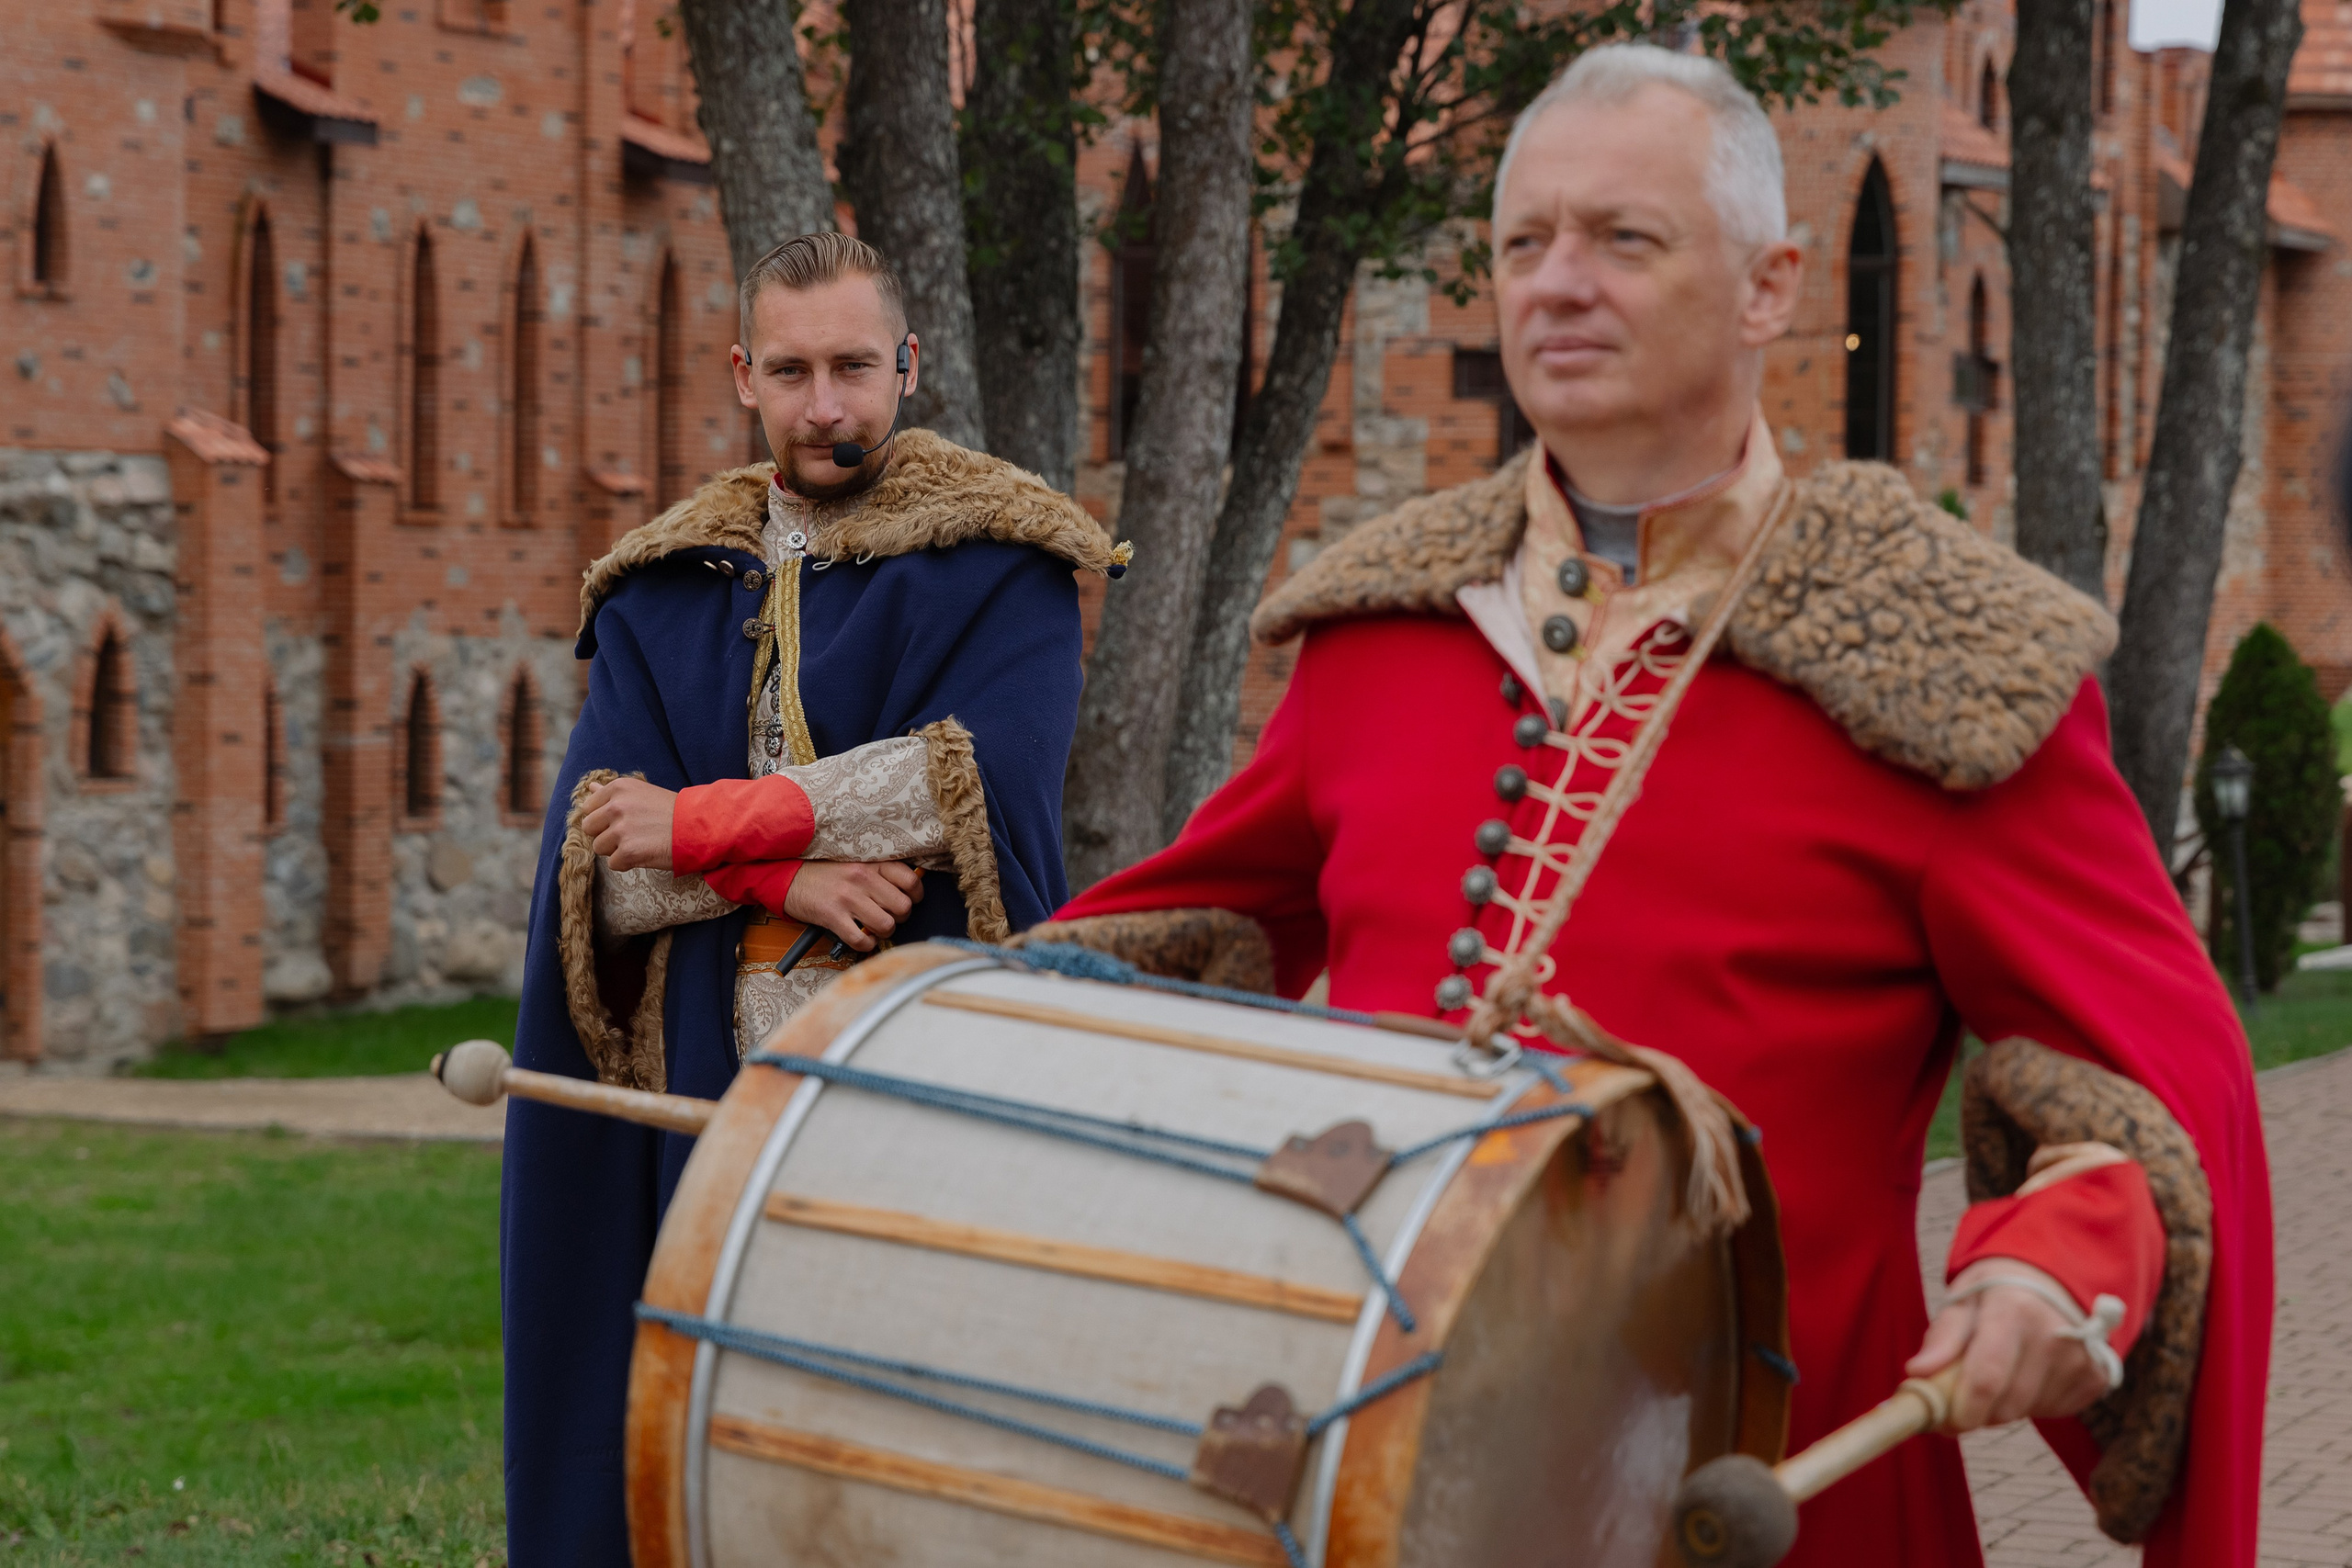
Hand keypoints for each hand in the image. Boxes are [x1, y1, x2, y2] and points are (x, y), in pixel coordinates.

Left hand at [582, 777, 677, 871]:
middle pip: (589, 828)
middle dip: (605, 834)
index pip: (589, 808)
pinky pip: (613, 864)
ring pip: (599, 847)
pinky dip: (627, 864)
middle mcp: (616, 806)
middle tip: (631, 834)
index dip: (604, 818)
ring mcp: (621, 829)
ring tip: (640, 843)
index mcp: (618, 788)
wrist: (698, 828)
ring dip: (616, 850)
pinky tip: (645, 854)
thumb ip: (612, 793)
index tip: (623, 820)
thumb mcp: (642, 792)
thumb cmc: (673, 811)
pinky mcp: (628, 851)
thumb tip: (590, 788)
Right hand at [784, 861, 924, 951]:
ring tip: (874, 928)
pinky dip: (866, 945)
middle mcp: (862, 878)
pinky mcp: (832, 916)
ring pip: (886, 925)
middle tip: (890, 916)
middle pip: (903, 906)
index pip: (910, 880)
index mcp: (871, 863)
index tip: (910, 900)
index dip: (916, 895)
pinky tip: (862, 939)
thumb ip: (880, 872)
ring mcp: (847, 898)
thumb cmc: (824, 873)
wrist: (786, 877)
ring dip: (883, 932)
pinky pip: (861, 940)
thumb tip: (909, 888)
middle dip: (900, 917)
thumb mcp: (855, 862)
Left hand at [1906, 1258, 2111, 1430]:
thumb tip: (1918, 1373)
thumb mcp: (1963, 1300)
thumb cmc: (1997, 1292)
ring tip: (2000, 1372)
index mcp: (2014, 1310)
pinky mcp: (2095, 1378)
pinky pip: (2051, 1411)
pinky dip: (2031, 1403)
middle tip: (1962, 1400)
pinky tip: (2028, 1373)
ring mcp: (2080, 1359)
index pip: (1987, 1378)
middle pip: (2008, 1404)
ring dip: (2004, 1406)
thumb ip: (1942, 1338)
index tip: (1944, 1423)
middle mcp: (2054, 1336)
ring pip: (2028, 1412)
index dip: (1963, 1410)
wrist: (2055, 1278)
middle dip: (1978, 1412)